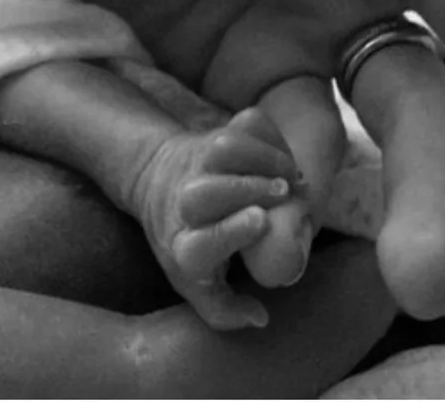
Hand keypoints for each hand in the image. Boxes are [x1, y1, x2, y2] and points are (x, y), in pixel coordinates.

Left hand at [130, 107, 305, 329]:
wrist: (155, 178)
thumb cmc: (186, 239)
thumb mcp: (196, 282)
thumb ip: (224, 308)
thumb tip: (259, 317)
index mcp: (183, 245)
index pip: (198, 245)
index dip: (228, 232)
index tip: (261, 221)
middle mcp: (183, 203)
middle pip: (202, 194)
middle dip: (246, 189)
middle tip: (283, 192)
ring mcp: (197, 163)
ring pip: (223, 150)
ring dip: (263, 158)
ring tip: (289, 177)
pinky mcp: (213, 135)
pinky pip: (241, 126)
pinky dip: (269, 137)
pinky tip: (283, 158)